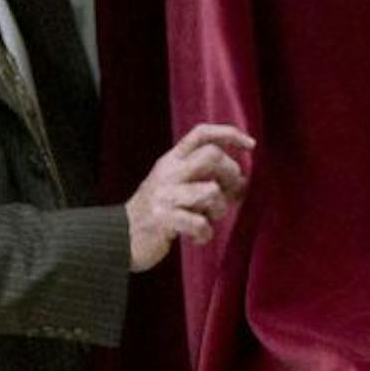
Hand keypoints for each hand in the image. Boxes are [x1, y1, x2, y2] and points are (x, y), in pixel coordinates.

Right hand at [126, 122, 254, 271]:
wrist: (119, 237)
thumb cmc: (158, 212)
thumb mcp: (176, 184)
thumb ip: (204, 177)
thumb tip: (242, 180)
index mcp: (172, 160)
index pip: (201, 133)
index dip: (228, 133)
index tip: (251, 145)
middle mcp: (168, 172)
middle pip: (212, 156)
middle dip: (232, 175)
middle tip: (232, 195)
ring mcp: (164, 195)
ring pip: (211, 191)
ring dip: (219, 209)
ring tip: (208, 219)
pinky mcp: (163, 219)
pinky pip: (200, 224)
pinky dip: (205, 234)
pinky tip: (197, 237)